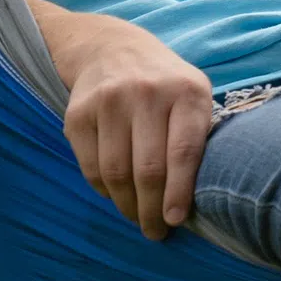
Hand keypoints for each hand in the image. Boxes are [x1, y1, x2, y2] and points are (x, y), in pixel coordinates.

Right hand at [26, 1, 211, 237]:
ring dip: (126, 206)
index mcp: (187, 91)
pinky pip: (91, 167)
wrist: (112, 48)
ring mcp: (109, 101)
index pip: (183, 151)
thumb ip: (199, 138)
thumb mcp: (194, 95)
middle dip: (152, 210)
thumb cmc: (166, 84)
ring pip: (116, 173)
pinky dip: (104, 190)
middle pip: (148, 169)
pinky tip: (116, 195)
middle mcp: (147, 93)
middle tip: (155, 232)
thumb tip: (202, 199)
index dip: (179, 192)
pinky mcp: (78, 114)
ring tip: (137, 218)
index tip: (176, 221)